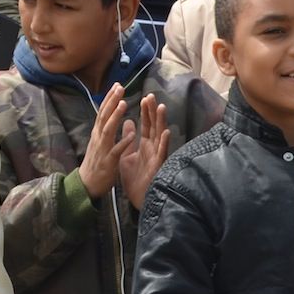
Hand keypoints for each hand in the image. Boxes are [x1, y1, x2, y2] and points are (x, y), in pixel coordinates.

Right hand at [78, 84, 132, 200]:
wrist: (87, 184)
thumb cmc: (95, 163)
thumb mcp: (99, 143)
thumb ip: (106, 129)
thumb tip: (110, 115)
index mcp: (97, 133)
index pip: (103, 112)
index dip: (109, 98)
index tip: (116, 85)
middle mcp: (98, 138)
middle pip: (104, 116)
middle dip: (112, 101)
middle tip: (120, 87)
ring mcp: (103, 149)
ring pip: (109, 130)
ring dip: (116, 116)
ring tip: (124, 103)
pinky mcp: (108, 161)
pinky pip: (117, 151)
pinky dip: (124, 142)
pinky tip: (133, 135)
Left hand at [120, 94, 170, 210]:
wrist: (137, 198)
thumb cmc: (134, 178)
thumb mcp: (127, 155)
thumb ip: (128, 139)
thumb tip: (128, 122)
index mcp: (145, 145)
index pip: (146, 124)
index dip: (146, 111)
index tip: (145, 97)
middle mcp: (153, 148)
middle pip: (154, 126)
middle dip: (152, 111)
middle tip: (151, 96)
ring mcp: (156, 156)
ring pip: (160, 135)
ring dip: (161, 121)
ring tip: (161, 107)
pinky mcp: (158, 165)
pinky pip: (161, 152)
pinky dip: (163, 142)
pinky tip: (165, 132)